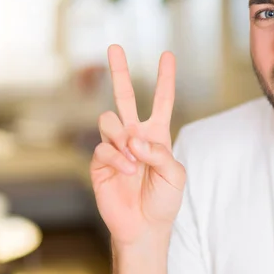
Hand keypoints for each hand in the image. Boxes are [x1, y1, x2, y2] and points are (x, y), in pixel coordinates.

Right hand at [90, 45, 185, 245]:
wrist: (144, 226)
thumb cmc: (164, 200)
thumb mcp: (175, 175)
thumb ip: (159, 153)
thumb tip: (134, 139)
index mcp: (156, 134)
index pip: (161, 101)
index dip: (165, 79)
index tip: (167, 55)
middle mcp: (133, 135)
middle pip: (124, 96)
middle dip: (119, 71)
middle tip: (114, 46)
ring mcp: (115, 147)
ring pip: (109, 120)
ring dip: (122, 137)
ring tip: (133, 158)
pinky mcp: (99, 162)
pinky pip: (102, 147)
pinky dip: (117, 158)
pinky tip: (126, 172)